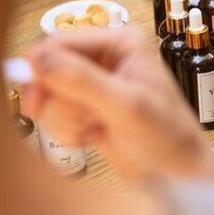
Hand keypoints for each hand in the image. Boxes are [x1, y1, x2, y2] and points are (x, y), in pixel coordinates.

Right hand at [23, 28, 213, 182]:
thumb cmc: (167, 135)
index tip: (38, 100)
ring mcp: (95, 83)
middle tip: (84, 118)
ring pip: (49, 95)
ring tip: (96, 128)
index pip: (60, 42)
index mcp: (121, 43)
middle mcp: (107, 57)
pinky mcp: (87, 107)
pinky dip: (67, 130)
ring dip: (65, 119)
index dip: (41, 70)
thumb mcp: (125, 106)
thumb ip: (81, 81)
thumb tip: (36, 57)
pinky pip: (55, 114)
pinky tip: (94, 136)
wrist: (176, 172)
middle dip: (59, 100)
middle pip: (48, 69)